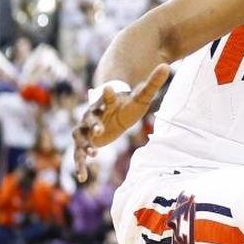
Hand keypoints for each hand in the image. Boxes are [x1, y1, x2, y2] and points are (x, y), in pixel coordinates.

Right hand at [73, 64, 170, 182]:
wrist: (118, 113)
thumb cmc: (129, 104)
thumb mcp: (143, 96)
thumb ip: (152, 83)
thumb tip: (165, 66)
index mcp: (107, 102)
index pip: (105, 96)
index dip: (106, 93)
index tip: (108, 88)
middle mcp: (93, 114)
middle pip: (88, 117)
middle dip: (93, 123)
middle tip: (100, 129)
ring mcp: (87, 128)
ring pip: (79, 135)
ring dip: (84, 144)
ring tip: (93, 154)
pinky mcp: (86, 141)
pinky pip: (78, 153)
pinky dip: (80, 164)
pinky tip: (83, 177)